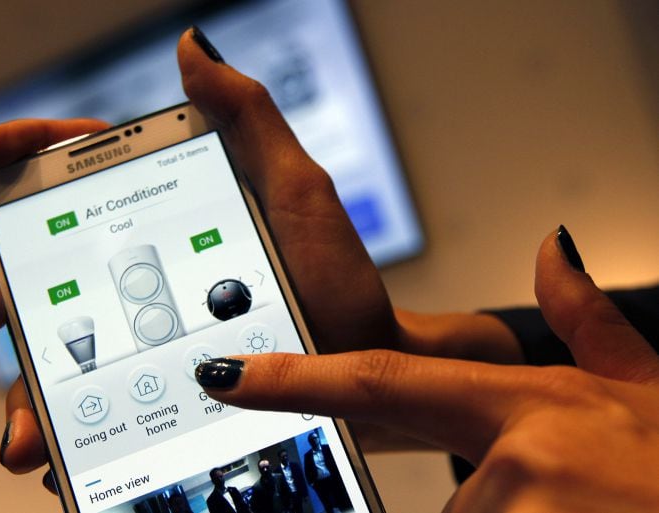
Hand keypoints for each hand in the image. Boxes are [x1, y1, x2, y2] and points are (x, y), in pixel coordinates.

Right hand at [0, 28, 402, 485]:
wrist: (358, 369)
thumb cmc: (336, 282)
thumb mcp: (299, 193)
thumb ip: (250, 120)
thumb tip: (192, 50)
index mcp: (170, 208)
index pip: (85, 168)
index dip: (30, 153)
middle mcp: (144, 265)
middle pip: (45, 261)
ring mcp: (145, 328)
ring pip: (55, 345)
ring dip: (22, 377)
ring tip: (21, 417)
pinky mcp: (155, 385)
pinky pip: (93, 405)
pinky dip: (64, 427)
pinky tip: (50, 447)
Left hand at [196, 227, 658, 512]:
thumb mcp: (642, 393)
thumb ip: (585, 323)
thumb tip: (551, 252)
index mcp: (528, 405)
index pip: (382, 382)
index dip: (294, 379)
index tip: (226, 376)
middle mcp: (517, 464)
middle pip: (440, 485)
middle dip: (483, 495)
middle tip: (554, 498)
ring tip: (570, 508)